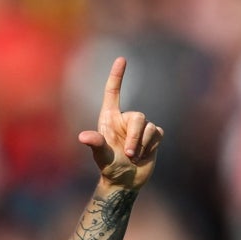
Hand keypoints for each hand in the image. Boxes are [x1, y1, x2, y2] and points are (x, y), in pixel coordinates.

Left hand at [77, 57, 162, 190]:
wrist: (125, 181)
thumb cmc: (109, 167)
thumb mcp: (101, 156)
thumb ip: (96, 144)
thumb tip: (83, 137)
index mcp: (110, 118)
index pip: (113, 92)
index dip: (117, 75)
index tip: (122, 58)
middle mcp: (125, 119)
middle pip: (139, 116)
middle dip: (135, 136)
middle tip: (128, 154)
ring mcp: (140, 127)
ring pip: (149, 127)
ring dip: (142, 144)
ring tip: (133, 158)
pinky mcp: (153, 136)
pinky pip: (157, 134)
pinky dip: (151, 146)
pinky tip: (144, 155)